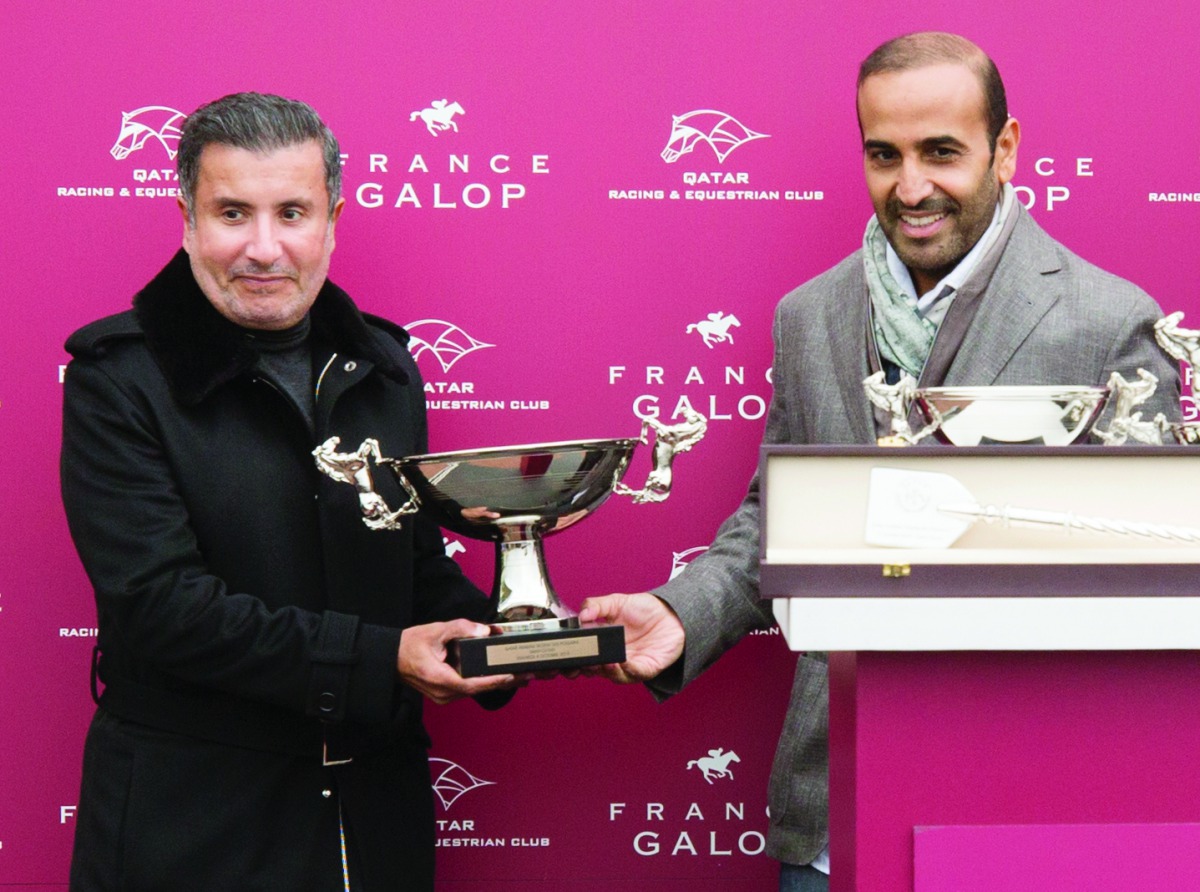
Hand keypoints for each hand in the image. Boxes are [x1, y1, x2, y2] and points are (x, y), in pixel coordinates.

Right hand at [397, 619, 525, 704]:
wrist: (391, 658)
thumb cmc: (410, 645)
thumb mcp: (435, 630)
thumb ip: (460, 628)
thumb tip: (483, 631)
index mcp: (440, 679)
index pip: (472, 684)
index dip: (494, 681)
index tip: (512, 676)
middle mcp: (444, 693)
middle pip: (479, 689)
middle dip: (505, 682)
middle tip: (529, 675)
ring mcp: (445, 696)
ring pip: (476, 691)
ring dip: (498, 683)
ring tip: (522, 676)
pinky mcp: (447, 694)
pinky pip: (470, 689)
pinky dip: (486, 682)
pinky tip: (501, 676)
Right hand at [577, 593, 684, 683]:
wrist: (671, 614)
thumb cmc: (644, 610)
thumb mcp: (616, 602)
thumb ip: (596, 605)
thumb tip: (581, 615)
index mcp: (601, 641)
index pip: (581, 653)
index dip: (572, 656)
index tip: (566, 653)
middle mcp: (612, 656)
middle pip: (592, 669)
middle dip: (584, 668)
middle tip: (581, 661)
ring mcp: (627, 664)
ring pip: (611, 675)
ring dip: (605, 670)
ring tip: (603, 661)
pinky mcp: (644, 668)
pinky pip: (633, 674)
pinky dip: (626, 670)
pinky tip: (622, 661)